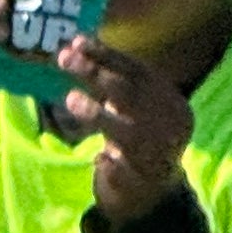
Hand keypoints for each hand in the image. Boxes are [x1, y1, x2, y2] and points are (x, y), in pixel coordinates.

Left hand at [55, 36, 194, 226]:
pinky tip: (96, 158)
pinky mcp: (141, 182)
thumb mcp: (130, 106)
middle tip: (63, 59)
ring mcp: (156, 153)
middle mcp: (168, 123)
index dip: (107, 55)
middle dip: (95, 73)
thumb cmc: (134, 136)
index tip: (76, 42)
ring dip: (97, 113)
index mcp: (168, 100)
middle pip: (130, 93)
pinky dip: (109, 163)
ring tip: (69, 99)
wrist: (153, 190)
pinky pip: (122, 169)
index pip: (137, 71)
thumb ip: (110, 81)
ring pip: (127, 131)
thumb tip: (75, 46)